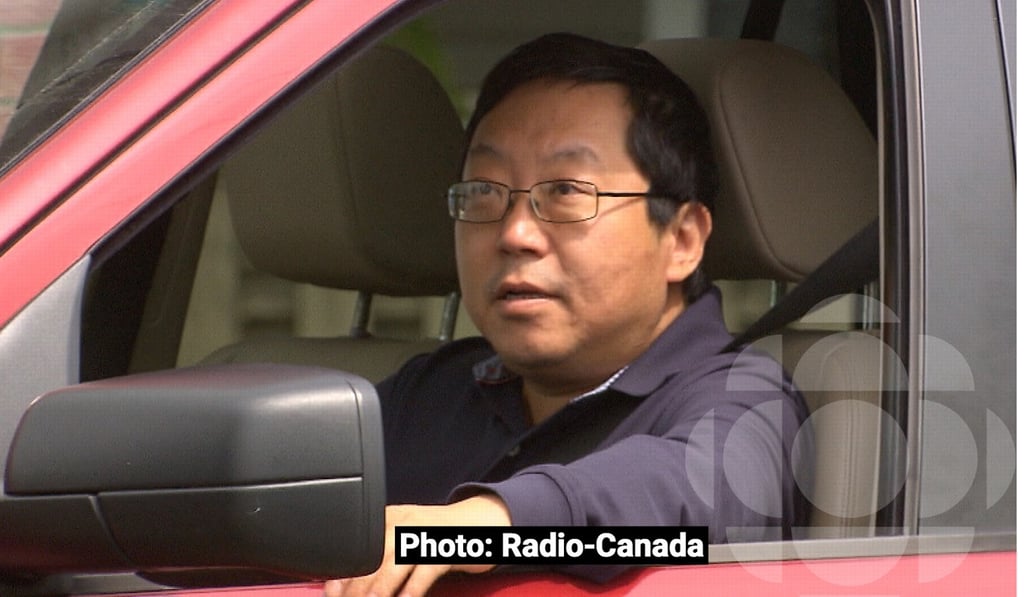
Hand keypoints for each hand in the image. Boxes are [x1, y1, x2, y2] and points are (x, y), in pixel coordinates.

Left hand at [324, 493, 510, 596]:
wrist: (482, 522)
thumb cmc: (441, 537)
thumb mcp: (408, 537)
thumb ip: (383, 555)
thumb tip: (349, 584)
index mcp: (391, 517)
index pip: (360, 547)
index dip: (343, 574)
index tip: (332, 593)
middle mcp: (405, 521)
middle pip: (372, 558)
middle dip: (355, 588)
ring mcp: (426, 534)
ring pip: (393, 565)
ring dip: (377, 590)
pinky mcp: (445, 549)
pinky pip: (423, 572)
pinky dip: (411, 591)